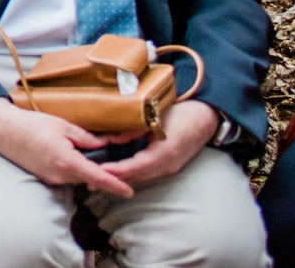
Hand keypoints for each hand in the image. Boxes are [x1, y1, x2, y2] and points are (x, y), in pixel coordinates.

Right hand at [0, 98, 136, 197]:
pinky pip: (66, 175)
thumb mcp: (63, 126)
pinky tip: (66, 152)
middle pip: (89, 178)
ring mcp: (52, 178)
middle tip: (109, 156)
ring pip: (78, 176)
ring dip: (84, 167)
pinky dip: (72, 167)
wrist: (3, 131)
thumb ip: (87, 138)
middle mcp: (61, 175)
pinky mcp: (45, 177)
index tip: (129, 191)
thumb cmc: (32, 124)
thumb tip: (105, 144)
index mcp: (68, 162)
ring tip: (83, 149)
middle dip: (100, 171)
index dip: (116, 186)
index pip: (98, 178)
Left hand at [97, 102, 219, 187]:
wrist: (205, 118)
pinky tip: (115, 175)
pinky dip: (130, 175)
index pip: (137, 166)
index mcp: (165, 152)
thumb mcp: (156, 116)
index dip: (118, 170)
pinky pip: (146, 174)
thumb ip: (134, 129)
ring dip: (120, 180)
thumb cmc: (181, 113)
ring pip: (141, 178)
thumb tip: (112, 138)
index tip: (100, 171)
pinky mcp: (168, 167)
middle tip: (89, 181)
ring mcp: (169, 168)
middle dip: (113, 180)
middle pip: (137, 177)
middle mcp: (167, 165)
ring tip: (96, 181)